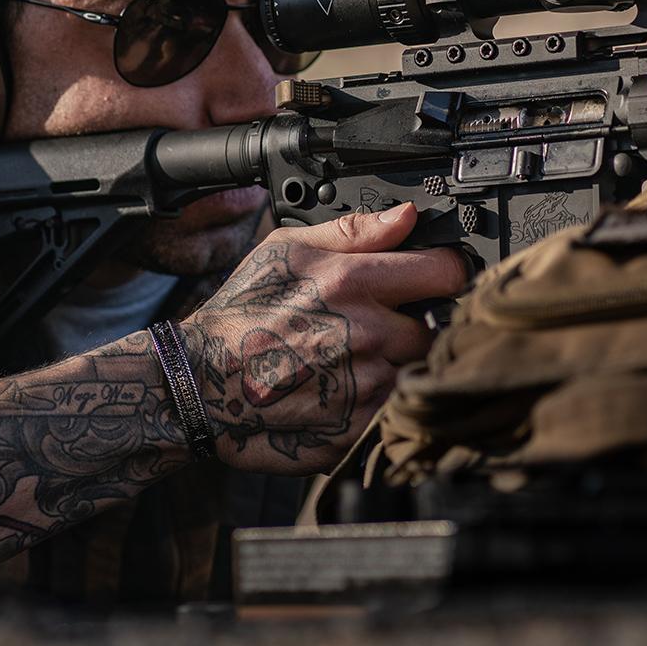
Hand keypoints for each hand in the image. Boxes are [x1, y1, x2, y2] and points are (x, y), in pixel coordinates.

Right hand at [178, 203, 464, 474]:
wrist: (200, 384)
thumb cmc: (240, 314)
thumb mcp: (286, 251)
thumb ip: (354, 232)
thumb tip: (407, 215)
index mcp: (353, 284)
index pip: (446, 271)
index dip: (445, 271)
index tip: (436, 277)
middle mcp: (368, 335)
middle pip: (438, 328)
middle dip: (417, 325)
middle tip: (382, 327)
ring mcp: (365, 388)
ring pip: (418, 372)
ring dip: (400, 366)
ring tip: (358, 361)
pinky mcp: (358, 430)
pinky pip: (395, 411)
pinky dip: (381, 402)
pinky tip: (349, 391)